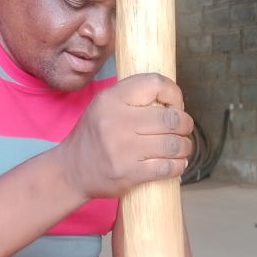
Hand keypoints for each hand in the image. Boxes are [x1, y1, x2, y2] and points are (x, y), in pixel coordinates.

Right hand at [59, 73, 192, 199]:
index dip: (174, 94)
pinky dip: (178, 166)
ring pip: (173, 144)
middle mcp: (116, 122)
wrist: (72, 170)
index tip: (175, 105)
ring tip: (182, 147)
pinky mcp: (129, 173)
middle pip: (171, 118)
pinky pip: (167, 167)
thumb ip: (133, 98)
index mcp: (111, 99)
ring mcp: (123, 149)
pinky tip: (176, 164)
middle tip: (183, 129)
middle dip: (185, 124)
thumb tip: (173, 100)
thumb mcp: (104, 106)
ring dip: (185, 146)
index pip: (155, 84)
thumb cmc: (94, 136)